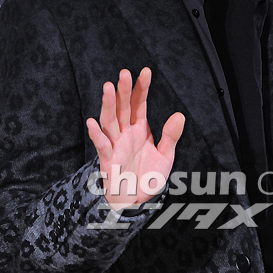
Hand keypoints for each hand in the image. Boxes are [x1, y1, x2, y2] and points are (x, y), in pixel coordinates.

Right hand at [86, 67, 184, 208]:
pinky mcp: (108, 160)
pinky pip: (102, 146)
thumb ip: (171, 136)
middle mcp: (125, 133)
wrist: (138, 200)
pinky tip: (92, 122)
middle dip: (123, 90)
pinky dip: (96, 135)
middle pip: (122, 107)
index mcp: (139, 129)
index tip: (145, 71)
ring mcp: (115, 145)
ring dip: (108, 105)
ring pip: (110, 121)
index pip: (138, 103)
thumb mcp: (166, 155)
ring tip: (107, 88)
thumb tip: (180, 115)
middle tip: (124, 72)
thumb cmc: (149, 176)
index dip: (141, 88)